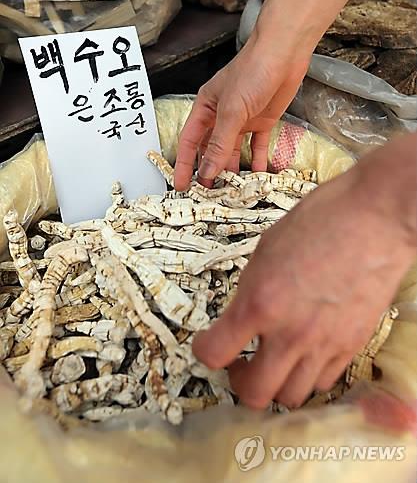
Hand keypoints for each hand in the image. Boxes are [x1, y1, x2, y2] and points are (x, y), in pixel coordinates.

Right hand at [174, 0, 358, 189]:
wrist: (285, 53)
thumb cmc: (253, 71)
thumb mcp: (232, 111)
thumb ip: (219, 143)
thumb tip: (208, 170)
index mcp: (205, 108)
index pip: (189, 142)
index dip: (184, 164)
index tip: (181, 184)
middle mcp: (221, 116)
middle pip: (210, 149)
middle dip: (208, 170)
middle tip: (208, 193)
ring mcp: (242, 121)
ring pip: (232, 151)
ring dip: (232, 170)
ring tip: (231, 189)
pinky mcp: (262, 122)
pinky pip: (256, 147)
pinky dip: (257, 161)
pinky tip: (257, 175)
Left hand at [193, 135, 416, 407]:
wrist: (375, 218)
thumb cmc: (321, 220)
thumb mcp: (266, 250)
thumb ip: (251, 290)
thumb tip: (244, 315)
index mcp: (260, 302)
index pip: (215, 353)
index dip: (203, 351)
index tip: (206, 343)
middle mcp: (290, 333)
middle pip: (253, 394)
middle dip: (239, 381)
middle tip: (239, 362)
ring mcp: (324, 344)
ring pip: (291, 398)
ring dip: (275, 384)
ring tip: (274, 361)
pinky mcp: (352, 345)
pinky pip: (324, 382)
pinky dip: (307, 375)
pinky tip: (304, 353)